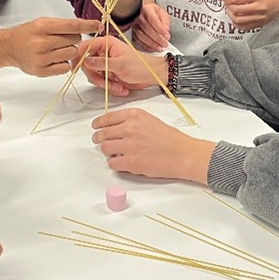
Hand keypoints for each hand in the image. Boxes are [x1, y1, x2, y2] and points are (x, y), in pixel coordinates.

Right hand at [0, 16, 101, 75]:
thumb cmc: (27, 34)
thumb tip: (87, 26)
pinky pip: (65, 67)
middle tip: (61, 39)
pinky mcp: (41, 71)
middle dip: (73, 39)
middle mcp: (41, 42)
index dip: (88, 25)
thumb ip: (63, 25)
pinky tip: (53, 58)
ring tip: (56, 49)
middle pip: (74, 40)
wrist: (9, 47)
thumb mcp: (42, 23)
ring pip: (72, 54)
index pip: (72, 25)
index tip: (98, 25)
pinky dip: (64, 63)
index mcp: (42, 27)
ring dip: (69, 51)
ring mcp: (41, 58)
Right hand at [75, 36, 162, 96]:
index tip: (76, 67)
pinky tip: (120, 87)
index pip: (85, 46)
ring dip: (104, 84)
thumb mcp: (120, 65)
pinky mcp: (109, 74)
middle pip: (87, 64)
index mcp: (106, 43)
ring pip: (94, 75)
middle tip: (104, 82)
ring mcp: (106, 64)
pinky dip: (110, 87)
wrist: (152, 76)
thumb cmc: (141, 66)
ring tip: (117, 86)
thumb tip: (86, 60)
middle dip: (95, 76)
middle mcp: (104, 52)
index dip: (78, 56)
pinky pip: (102, 82)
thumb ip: (101, 63)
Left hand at [91, 109, 214, 181]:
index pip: (108, 117)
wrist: (183, 154)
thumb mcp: (150, 120)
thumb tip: (114, 127)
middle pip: (103, 133)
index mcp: (135, 115)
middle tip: (98, 141)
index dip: (98, 123)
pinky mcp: (130, 161)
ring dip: (108, 151)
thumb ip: (132, 121)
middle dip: (98, 138)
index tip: (95, 126)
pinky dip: (115, 163)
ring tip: (115, 153)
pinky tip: (122, 162)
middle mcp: (130, 128)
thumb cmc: (170, 139)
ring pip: (105, 148)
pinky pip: (112, 163)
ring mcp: (129, 145)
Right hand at [132, 2, 170, 51]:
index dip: (160, 29)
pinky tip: (153, 49)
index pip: (153, 20)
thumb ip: (165, 21)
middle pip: (147, 29)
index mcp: (147, 9)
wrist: (146, 14)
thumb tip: (166, 30)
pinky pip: (138, 41)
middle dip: (157, 38)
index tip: (167, 36)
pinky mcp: (133, 32)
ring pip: (142, 36)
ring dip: (152, 44)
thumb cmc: (155, 13)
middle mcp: (138, 17)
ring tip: (160, 48)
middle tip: (165, 44)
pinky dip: (146, 46)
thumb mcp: (163, 14)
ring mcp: (134, 25)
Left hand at [214, 0, 278, 29]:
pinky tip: (236, 16)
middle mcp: (259, 8)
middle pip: (235, 10)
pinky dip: (236, 23)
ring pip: (238, 20)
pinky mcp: (260, 24)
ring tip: (231, 7)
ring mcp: (260, 18)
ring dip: (230, 14)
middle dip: (227, 4)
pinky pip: (244, 27)